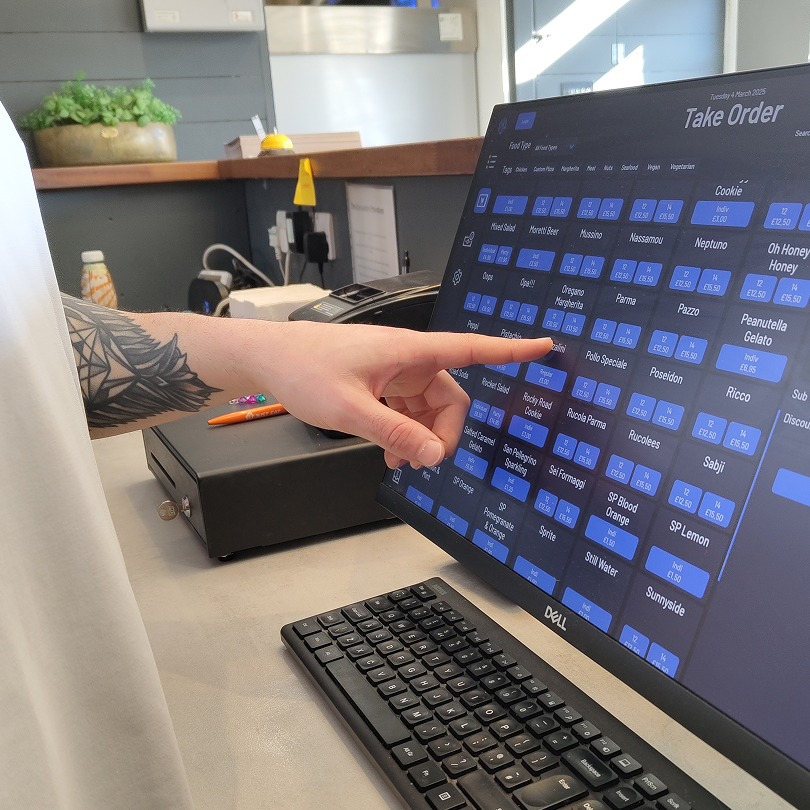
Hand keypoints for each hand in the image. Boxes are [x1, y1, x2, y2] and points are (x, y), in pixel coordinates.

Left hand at [251, 323, 552, 467]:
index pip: (472, 349)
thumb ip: (395, 434)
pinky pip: (406, 411)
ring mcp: (393, 371)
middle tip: (426, 461)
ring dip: (421, 437)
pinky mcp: (379, 383)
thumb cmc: (301, 369)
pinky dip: (404, 433)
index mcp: (408, 351)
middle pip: (449, 396)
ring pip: (427, 408)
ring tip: (399, 462)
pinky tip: (390, 453)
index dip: (510, 350)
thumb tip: (433, 455)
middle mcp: (406, 358)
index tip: (543, 347)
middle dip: (444, 431)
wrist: (266, 359)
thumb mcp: (350, 409)